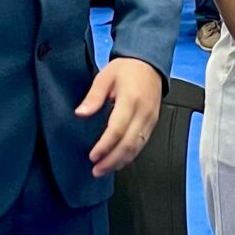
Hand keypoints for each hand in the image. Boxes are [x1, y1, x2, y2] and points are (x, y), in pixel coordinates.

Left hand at [79, 56, 164, 175]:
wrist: (149, 63)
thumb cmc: (127, 69)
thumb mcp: (105, 77)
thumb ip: (93, 97)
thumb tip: (81, 113)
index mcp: (131, 100)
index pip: (117, 129)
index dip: (105, 146)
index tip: (93, 156)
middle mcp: (143, 112)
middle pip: (129, 144)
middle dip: (112, 160)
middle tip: (97, 170)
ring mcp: (150, 119)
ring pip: (137, 147)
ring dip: (121, 161)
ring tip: (104, 170)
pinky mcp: (152, 123)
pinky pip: (142, 143)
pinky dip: (129, 155)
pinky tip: (118, 161)